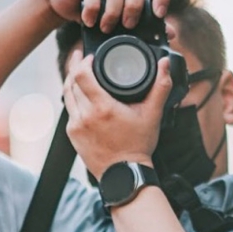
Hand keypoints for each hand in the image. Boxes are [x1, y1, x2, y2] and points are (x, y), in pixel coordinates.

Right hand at [43, 0, 169, 32]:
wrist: (64, 0)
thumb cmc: (97, 9)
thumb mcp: (121, 16)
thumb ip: (145, 23)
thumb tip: (171, 34)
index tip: (160, 14)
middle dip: (134, 9)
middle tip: (128, 26)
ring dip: (112, 13)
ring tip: (106, 28)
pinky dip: (92, 10)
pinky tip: (89, 21)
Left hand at [63, 53, 173, 180]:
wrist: (125, 175)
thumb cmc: (138, 146)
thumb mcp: (152, 115)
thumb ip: (160, 87)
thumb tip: (165, 64)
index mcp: (102, 108)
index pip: (81, 75)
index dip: (83, 61)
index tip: (90, 56)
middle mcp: (85, 116)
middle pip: (71, 82)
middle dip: (76, 67)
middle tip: (82, 58)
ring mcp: (76, 126)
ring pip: (67, 95)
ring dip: (72, 82)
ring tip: (80, 73)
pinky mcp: (72, 134)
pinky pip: (70, 110)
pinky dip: (74, 99)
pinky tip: (82, 96)